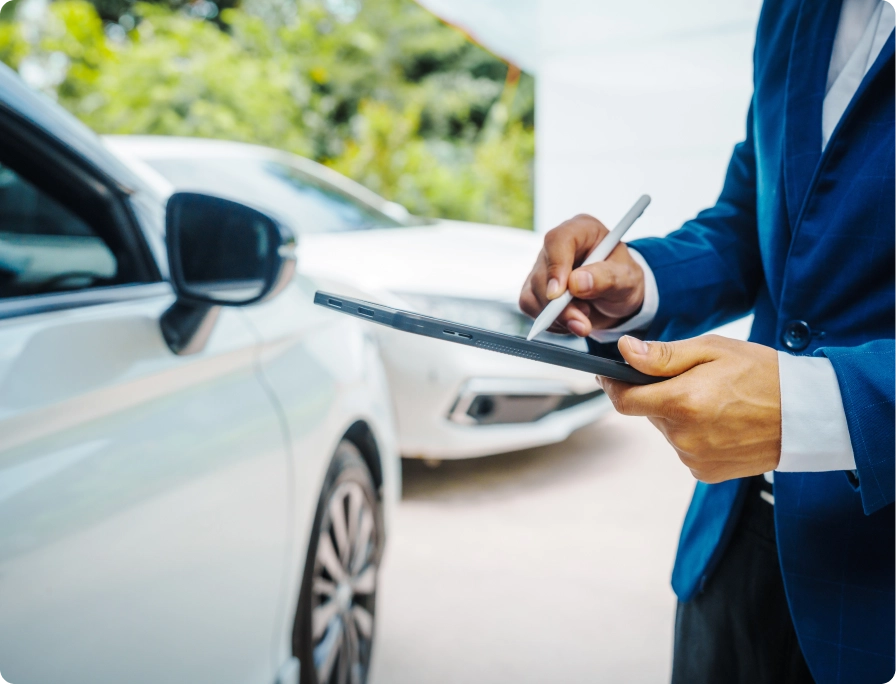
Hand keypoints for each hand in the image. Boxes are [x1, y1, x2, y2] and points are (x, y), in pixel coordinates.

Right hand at [519, 214, 645, 336]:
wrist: (618, 298)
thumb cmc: (623, 280)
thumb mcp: (626, 278)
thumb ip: (605, 278)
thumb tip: (576, 283)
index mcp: (582, 230)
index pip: (558, 240)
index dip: (555, 266)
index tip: (558, 294)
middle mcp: (557, 246)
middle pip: (542, 274)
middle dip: (560, 306)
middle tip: (582, 323)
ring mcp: (543, 267)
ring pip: (533, 293)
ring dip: (557, 316)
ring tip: (584, 320)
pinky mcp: (535, 287)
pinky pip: (530, 306)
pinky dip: (550, 321)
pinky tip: (570, 320)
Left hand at [599, 335, 780, 482]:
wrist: (808, 414)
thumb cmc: (762, 373)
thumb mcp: (712, 350)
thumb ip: (662, 356)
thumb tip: (624, 352)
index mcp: (682, 403)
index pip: (624, 400)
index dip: (612, 385)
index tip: (607, 374)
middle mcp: (683, 437)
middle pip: (649, 412)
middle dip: (659, 394)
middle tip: (693, 380)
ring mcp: (695, 458)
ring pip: (668, 430)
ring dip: (678, 414)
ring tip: (716, 400)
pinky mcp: (706, 472)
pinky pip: (685, 448)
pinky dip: (694, 433)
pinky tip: (722, 422)